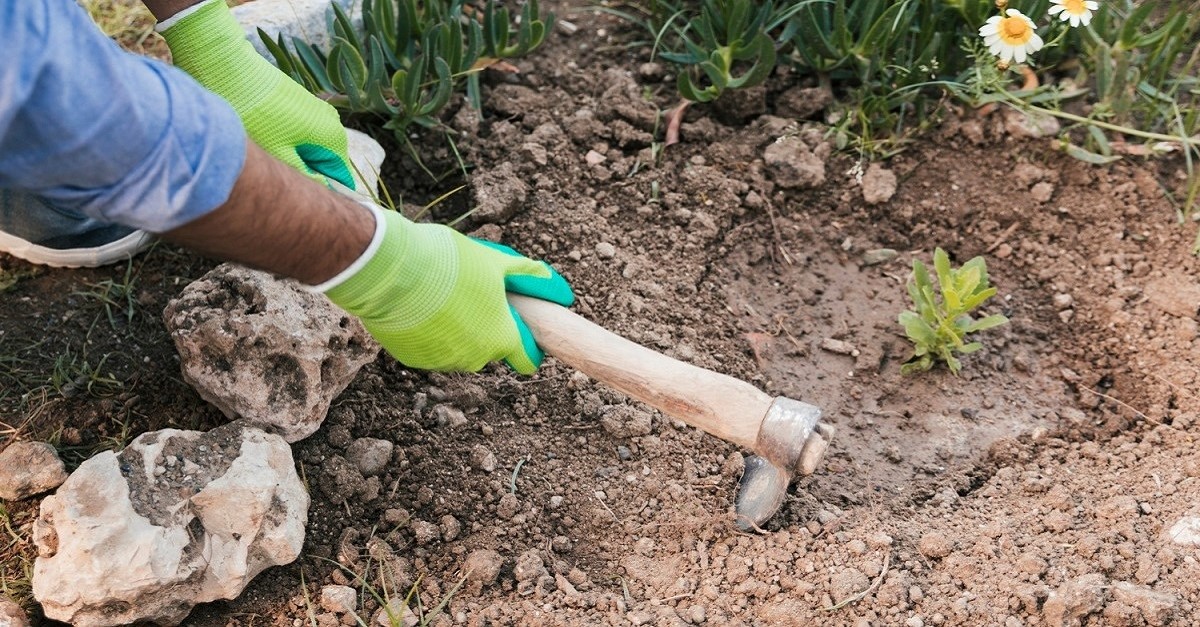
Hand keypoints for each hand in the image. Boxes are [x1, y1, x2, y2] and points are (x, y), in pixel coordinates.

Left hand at [158, 0, 355, 188]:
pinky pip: (300, 131)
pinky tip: (263, 139)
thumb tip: (323, 191)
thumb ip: (305, 176)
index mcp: (332, 138)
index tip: (308, 205)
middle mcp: (330, 122)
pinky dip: (285, 140)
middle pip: (325, 161)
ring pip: (310, 146)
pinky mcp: (298, 100)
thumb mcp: (279, 155)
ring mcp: (315, 109)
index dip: (325, 192)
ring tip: (268, 159)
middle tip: (279, 182)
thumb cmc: (254, 115)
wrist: (229, 69)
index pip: (340, 176)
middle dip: (306, 173)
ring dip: (293, 157)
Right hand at [320, 205, 574, 372]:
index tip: (522, 329)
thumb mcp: (495, 261)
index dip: (528, 345)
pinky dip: (428, 332)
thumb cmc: (448, 263)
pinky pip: (429, 348)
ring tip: (441, 296)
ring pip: (459, 349)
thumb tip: (560, 289)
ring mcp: (442, 362)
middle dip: (487, 328)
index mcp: (501, 337)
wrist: (388, 270)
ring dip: (457, 330)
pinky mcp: (412, 359)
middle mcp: (475, 358)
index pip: (527, 359)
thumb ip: (528, 277)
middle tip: (472, 295)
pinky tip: (418, 307)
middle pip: (491, 349)